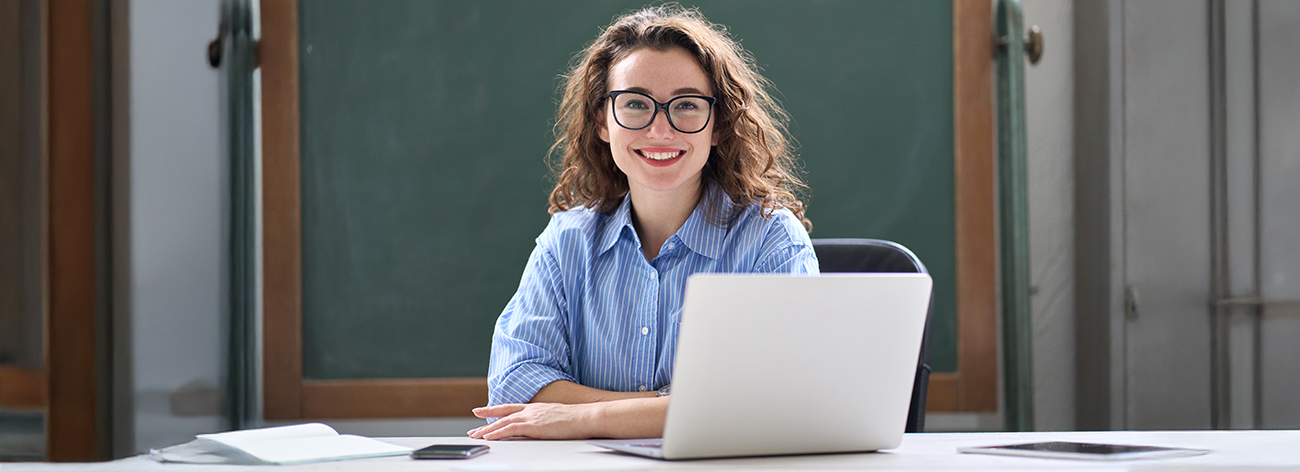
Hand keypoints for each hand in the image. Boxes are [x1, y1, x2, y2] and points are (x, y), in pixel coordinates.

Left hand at [468, 402, 597, 439]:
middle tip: (473, 429)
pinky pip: (510, 429)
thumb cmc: (578, 420)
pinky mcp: (533, 425)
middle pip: (503, 414)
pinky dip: (497, 433)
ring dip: (487, 430)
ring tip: (475, 436)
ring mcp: (531, 416)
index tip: (482, 411)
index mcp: (536, 408)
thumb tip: (542, 429)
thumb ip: (546, 422)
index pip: (511, 407)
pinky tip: (489, 437)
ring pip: (503, 422)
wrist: (586, 417)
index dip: (495, 409)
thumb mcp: (558, 418)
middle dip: (486, 422)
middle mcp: (531, 410)